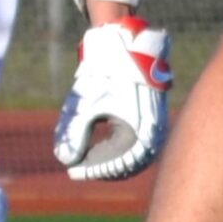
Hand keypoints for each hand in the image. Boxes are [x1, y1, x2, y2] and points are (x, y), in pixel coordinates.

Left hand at [54, 21, 171, 181]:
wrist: (129, 50)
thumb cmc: (107, 75)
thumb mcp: (86, 104)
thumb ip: (74, 133)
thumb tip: (66, 161)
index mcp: (139, 132)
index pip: (114, 165)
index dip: (91, 171)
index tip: (71, 171)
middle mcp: (153, 134)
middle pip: (126, 166)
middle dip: (100, 169)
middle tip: (77, 167)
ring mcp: (157, 129)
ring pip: (134, 159)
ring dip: (111, 162)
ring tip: (87, 159)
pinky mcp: (154, 123)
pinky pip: (139, 147)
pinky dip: (120, 152)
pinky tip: (100, 149)